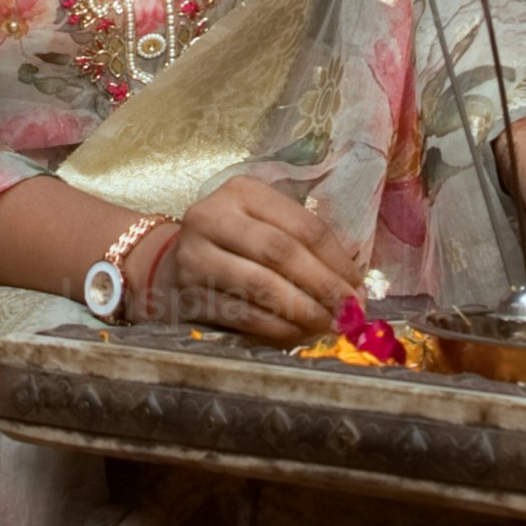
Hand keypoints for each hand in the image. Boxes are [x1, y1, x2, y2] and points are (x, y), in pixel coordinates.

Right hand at [155, 175, 370, 341]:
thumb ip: (302, 244)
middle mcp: (213, 217)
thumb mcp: (262, 225)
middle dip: (324, 286)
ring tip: (327, 325)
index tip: (359, 288)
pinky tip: (298, 333)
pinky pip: (243, 314)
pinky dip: (277, 327)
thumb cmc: (232, 246)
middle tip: (349, 312)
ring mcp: (195, 256)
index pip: (304, 226)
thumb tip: (354, 288)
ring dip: (303, 310)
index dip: (338, 260)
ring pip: (261, 286)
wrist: (167, 266)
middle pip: (282, 253)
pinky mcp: (187, 294)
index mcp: (242, 192)